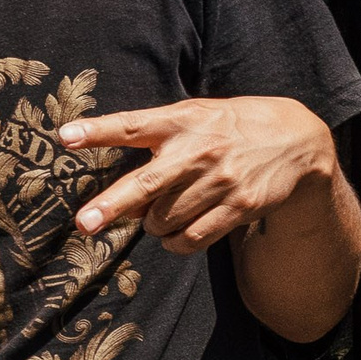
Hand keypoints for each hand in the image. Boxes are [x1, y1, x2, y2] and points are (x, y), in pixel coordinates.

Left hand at [66, 97, 338, 251]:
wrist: (296, 139)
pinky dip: (175, 243)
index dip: (97, 131)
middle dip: (111, 205)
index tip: (65, 136)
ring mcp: (221, 180)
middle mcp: (198, 150)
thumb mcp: (191, 116)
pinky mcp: (240, 205)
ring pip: (164, 219)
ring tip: (160, 213)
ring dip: (152, 225)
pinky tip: (175, 234)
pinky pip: (192, 237)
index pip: (131, 125)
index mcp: (180, 122)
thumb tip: (117, 187)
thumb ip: (152, 139)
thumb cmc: (225, 128)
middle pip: (146, 183)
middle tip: (84, 224)